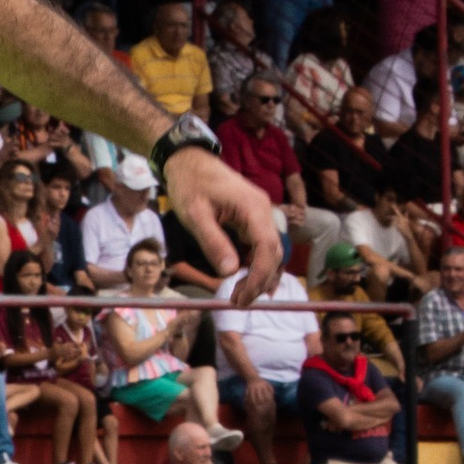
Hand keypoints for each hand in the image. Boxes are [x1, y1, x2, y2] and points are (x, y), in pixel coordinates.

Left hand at [162, 145, 281, 297]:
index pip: (267, 249)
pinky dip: (257, 264)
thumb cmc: (190, 184)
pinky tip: (246, 280)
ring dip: (260, 275)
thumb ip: (213, 243)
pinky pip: (261, 244)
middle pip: (274, 253)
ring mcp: (260, 213)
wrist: (190, 161)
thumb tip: (229, 272)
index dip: (258, 277)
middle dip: (259, 281)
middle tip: (237, 302)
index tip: (242, 297)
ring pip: (271, 250)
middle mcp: (263, 210)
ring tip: (241, 297)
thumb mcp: (195, 216)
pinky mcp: (252, 216)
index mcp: (253, 208)